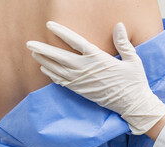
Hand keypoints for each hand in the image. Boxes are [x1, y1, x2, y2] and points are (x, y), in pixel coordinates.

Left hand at [26, 21, 164, 134]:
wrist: (133, 104)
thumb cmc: (135, 81)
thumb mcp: (133, 60)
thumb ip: (123, 42)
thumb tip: (119, 25)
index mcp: (99, 59)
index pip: (75, 42)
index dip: (61, 32)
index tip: (50, 25)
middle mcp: (87, 70)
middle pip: (60, 57)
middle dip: (43, 49)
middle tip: (29, 43)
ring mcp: (83, 82)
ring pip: (58, 70)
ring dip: (44, 61)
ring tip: (34, 53)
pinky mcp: (82, 91)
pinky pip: (63, 82)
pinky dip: (52, 75)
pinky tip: (45, 69)